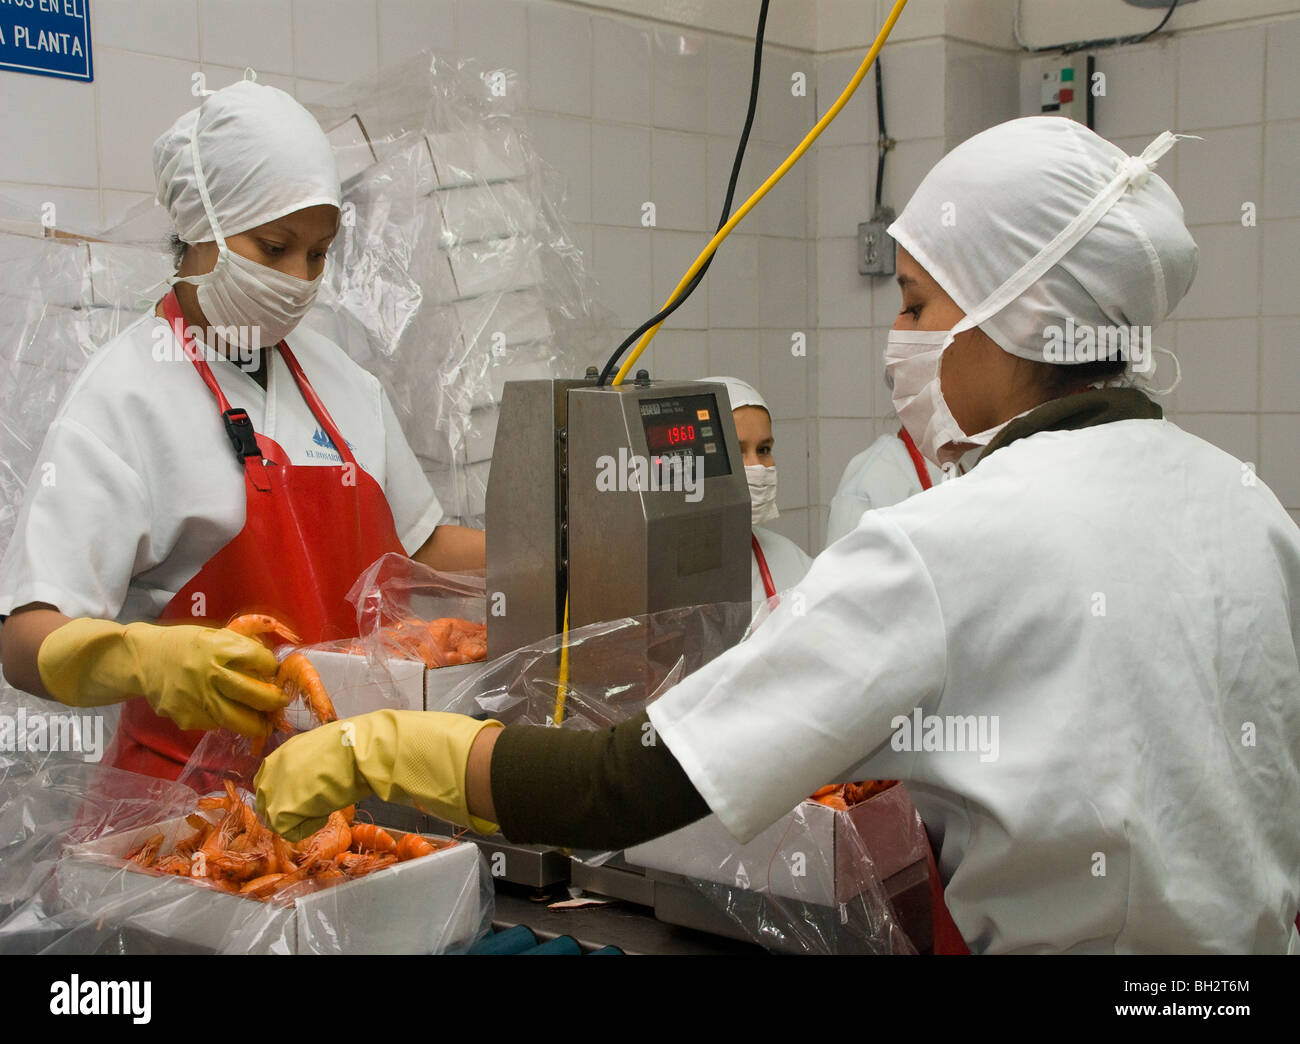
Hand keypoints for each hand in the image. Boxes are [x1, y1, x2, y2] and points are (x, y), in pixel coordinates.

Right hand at [38, 618, 287, 736]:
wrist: (143, 660)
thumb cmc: (184, 645)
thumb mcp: (214, 634)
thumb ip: (242, 645)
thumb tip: (274, 662)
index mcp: (219, 647)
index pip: (260, 659)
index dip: (272, 666)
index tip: (275, 671)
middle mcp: (209, 673)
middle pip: (255, 695)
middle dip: (275, 701)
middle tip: (282, 702)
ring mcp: (198, 699)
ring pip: (239, 720)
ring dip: (258, 723)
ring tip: (266, 722)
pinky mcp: (187, 717)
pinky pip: (216, 724)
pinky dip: (227, 722)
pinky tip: (229, 715)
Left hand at [254, 709, 502, 840]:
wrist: (367, 750)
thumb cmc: (359, 746)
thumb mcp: (330, 746)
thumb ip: (315, 760)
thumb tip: (325, 770)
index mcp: (286, 750)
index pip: (268, 779)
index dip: (284, 792)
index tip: (303, 798)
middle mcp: (274, 767)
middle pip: (266, 801)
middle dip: (286, 808)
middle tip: (313, 810)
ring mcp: (276, 788)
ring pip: (276, 817)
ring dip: (297, 818)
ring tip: (322, 810)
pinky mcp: (283, 809)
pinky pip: (289, 830)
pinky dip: (306, 828)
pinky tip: (325, 815)